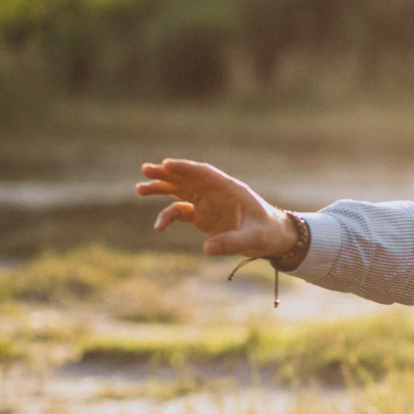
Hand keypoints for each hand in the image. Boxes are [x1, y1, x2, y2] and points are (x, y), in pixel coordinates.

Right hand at [136, 158, 296, 258]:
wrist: (274, 239)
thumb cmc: (269, 233)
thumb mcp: (255, 238)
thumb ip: (232, 242)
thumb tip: (206, 249)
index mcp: (232, 189)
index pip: (206, 174)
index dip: (186, 168)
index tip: (167, 164)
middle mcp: (217, 192)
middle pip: (188, 179)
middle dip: (167, 174)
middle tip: (145, 170)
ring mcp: (208, 203)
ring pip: (180, 191)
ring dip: (161, 188)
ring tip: (140, 189)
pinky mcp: (203, 217)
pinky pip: (181, 212)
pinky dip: (169, 217)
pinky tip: (158, 227)